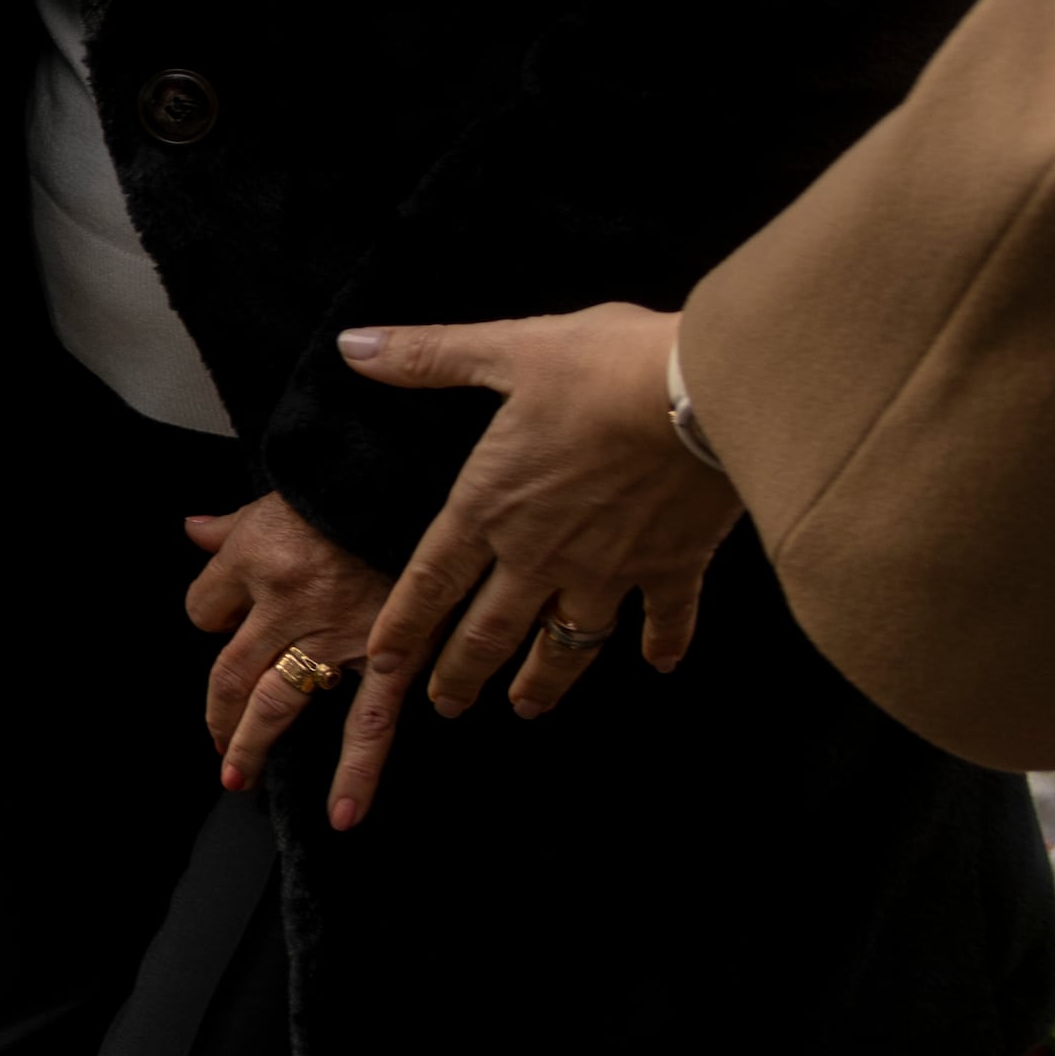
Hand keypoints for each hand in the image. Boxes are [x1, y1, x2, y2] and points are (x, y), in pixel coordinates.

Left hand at [183, 492, 391, 796]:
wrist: (419, 479)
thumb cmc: (349, 487)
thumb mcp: (279, 494)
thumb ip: (232, 523)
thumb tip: (193, 531)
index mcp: (254, 557)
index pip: (204, 606)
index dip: (210, 617)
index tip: (224, 626)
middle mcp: (284, 602)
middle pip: (228, 671)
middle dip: (218, 713)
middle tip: (215, 745)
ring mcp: (333, 634)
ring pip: (276, 701)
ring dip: (251, 744)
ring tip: (236, 776)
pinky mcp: (387, 655)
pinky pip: (368, 724)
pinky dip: (356, 774)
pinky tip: (342, 814)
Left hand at [301, 307, 738, 825]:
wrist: (701, 394)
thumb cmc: (600, 366)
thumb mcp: (507, 349)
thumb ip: (428, 356)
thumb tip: (353, 346)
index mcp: (492, 505)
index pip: (430, 580)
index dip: (403, 626)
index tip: (381, 667)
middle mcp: (542, 552)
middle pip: (491, 630)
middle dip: (462, 672)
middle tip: (446, 707)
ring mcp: (610, 568)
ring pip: (567, 644)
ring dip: (544, 681)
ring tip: (526, 709)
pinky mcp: (673, 566)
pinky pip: (665, 619)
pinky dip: (663, 643)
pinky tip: (660, 665)